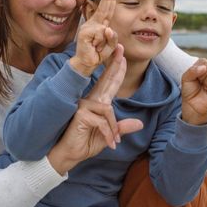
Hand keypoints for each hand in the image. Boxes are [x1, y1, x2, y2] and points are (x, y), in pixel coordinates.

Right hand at [48, 45, 143, 173]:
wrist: (67, 155)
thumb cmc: (84, 144)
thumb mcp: (108, 136)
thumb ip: (121, 128)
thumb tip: (139, 123)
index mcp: (96, 103)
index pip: (108, 84)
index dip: (116, 71)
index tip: (123, 58)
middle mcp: (89, 101)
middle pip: (105, 81)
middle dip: (115, 66)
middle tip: (121, 51)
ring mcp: (83, 105)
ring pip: (108, 109)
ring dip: (114, 128)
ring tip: (114, 142)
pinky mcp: (81, 114)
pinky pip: (102, 121)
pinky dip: (108, 134)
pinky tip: (110, 144)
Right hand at [69, 0, 117, 76]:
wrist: (86, 63)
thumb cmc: (97, 54)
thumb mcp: (110, 46)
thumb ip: (112, 38)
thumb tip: (108, 29)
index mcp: (99, 25)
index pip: (106, 11)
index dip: (109, 0)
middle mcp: (93, 24)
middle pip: (103, 10)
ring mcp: (87, 27)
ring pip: (105, 28)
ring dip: (105, 41)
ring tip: (98, 46)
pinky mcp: (84, 33)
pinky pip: (100, 33)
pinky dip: (100, 41)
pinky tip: (94, 46)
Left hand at [180, 58, 206, 124]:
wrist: (192, 105)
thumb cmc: (189, 91)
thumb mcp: (186, 78)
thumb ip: (192, 70)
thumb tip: (204, 68)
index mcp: (204, 67)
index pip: (203, 61)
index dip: (197, 70)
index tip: (195, 78)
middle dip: (202, 77)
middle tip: (200, 84)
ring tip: (205, 88)